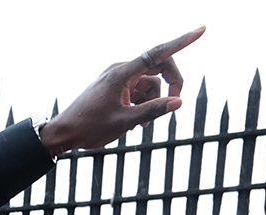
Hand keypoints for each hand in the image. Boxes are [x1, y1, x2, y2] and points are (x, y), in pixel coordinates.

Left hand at [40, 27, 204, 155]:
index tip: (202, 30)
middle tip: (174, 105)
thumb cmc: (88, 128)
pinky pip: (140, 91)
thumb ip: (152, 111)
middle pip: (160, 68)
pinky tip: (136, 122)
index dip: (182, 41)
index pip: (158, 53)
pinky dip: (144, 104)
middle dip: (171, 85)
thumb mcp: (123, 122)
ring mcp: (119, 78)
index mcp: (121, 74)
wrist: (64, 133)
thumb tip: (179, 101)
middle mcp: (121, 71)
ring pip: (151, 84)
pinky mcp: (117, 87)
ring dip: (154, 102)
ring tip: (140, 124)